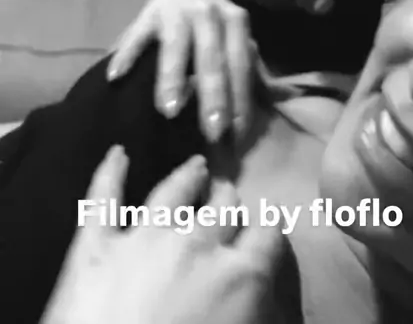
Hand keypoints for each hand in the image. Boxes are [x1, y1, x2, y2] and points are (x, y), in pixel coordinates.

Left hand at [41, 148, 287, 323]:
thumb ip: (250, 307)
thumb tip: (253, 295)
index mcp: (240, 276)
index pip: (268, 234)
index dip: (267, 230)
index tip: (264, 230)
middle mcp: (197, 243)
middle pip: (223, 205)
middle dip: (228, 201)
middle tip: (226, 198)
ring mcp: (144, 236)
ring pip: (173, 191)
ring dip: (187, 177)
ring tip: (195, 167)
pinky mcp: (96, 245)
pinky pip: (103, 199)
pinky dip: (109, 172)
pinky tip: (117, 153)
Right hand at [108, 0, 253, 142]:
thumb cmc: (214, 29)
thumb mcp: (236, 43)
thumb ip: (254, 71)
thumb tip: (284, 98)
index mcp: (236, 22)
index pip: (241, 66)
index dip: (240, 101)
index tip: (237, 137)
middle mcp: (209, 12)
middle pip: (212, 58)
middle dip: (214, 95)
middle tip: (211, 132)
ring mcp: (177, 9)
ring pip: (177, 45)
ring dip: (173, 77)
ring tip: (169, 110)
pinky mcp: (148, 11)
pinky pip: (136, 35)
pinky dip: (127, 55)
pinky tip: (117, 78)